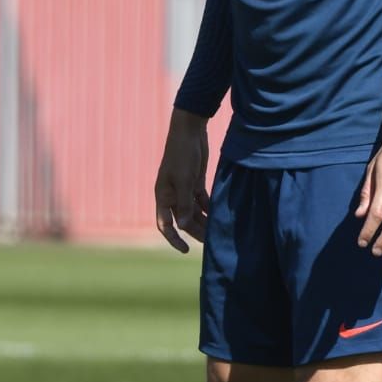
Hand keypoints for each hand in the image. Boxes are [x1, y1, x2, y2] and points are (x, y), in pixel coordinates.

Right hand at [154, 110, 210, 252]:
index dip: (173, 239)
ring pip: (193, 212)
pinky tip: (218, 215)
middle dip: (195, 232)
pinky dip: (208, 209)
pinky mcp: (194, 182)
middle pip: (182, 220)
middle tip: (211, 243)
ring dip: (203, 221)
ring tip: (217, 231)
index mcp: (163, 196)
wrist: (188, 131)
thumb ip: (184, 203)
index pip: (164, 224)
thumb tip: (184, 226)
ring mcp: (183, 189)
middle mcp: (171, 195)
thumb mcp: (183, 180)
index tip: (185, 250)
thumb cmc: (182, 154)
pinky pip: (201, 201)